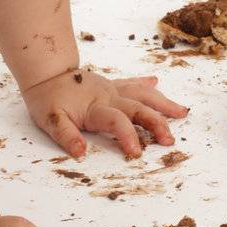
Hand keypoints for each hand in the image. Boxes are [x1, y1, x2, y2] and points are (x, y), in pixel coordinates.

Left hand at [21, 68, 188, 159]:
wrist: (45, 72)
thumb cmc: (47, 98)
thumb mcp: (50, 120)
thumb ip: (66, 136)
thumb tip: (80, 152)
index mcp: (95, 107)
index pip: (117, 122)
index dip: (128, 137)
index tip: (136, 153)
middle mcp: (109, 96)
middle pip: (138, 109)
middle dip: (156, 124)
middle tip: (170, 140)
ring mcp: (111, 89)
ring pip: (142, 94)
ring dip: (162, 103)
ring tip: (181, 112)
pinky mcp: (110, 84)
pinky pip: (132, 83)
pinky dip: (145, 84)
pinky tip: (156, 82)